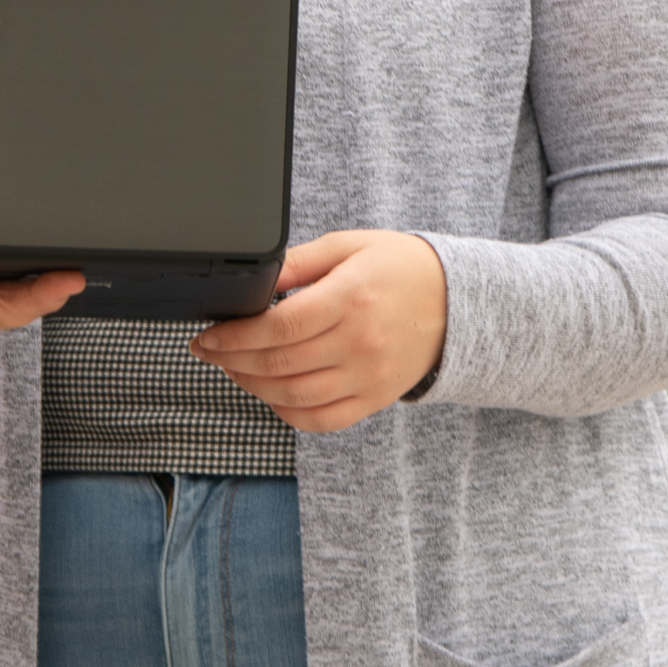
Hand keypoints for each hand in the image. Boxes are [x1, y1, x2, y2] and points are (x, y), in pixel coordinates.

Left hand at [192, 225, 446, 431]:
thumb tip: (255, 277)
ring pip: (293, 395)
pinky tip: (270, 393)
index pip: (279, 327)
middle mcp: (360, 343)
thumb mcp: (350, 247)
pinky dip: (286, 412)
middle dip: (232, 360)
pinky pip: (321, 419)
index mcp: (351, 298)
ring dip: (252, 385)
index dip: (234, 336)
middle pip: (279, 363)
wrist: (458, 303)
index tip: (209, 336)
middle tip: (210, 351)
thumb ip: (299, 262)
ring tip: (235, 368)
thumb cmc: (402, 269)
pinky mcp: (374, 399)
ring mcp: (368, 376)